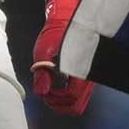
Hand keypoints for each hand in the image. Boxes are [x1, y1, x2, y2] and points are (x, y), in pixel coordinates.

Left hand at [31, 0, 92, 114]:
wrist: (65, 22)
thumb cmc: (55, 34)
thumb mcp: (43, 51)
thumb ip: (42, 73)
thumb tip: (42, 92)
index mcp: (78, 68)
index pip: (71, 96)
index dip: (55, 97)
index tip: (45, 90)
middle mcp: (86, 77)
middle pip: (75, 105)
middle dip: (58, 104)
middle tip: (46, 93)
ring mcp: (87, 79)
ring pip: (77, 104)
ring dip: (62, 102)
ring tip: (50, 91)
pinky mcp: (85, 79)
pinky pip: (78, 97)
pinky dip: (66, 98)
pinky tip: (56, 88)